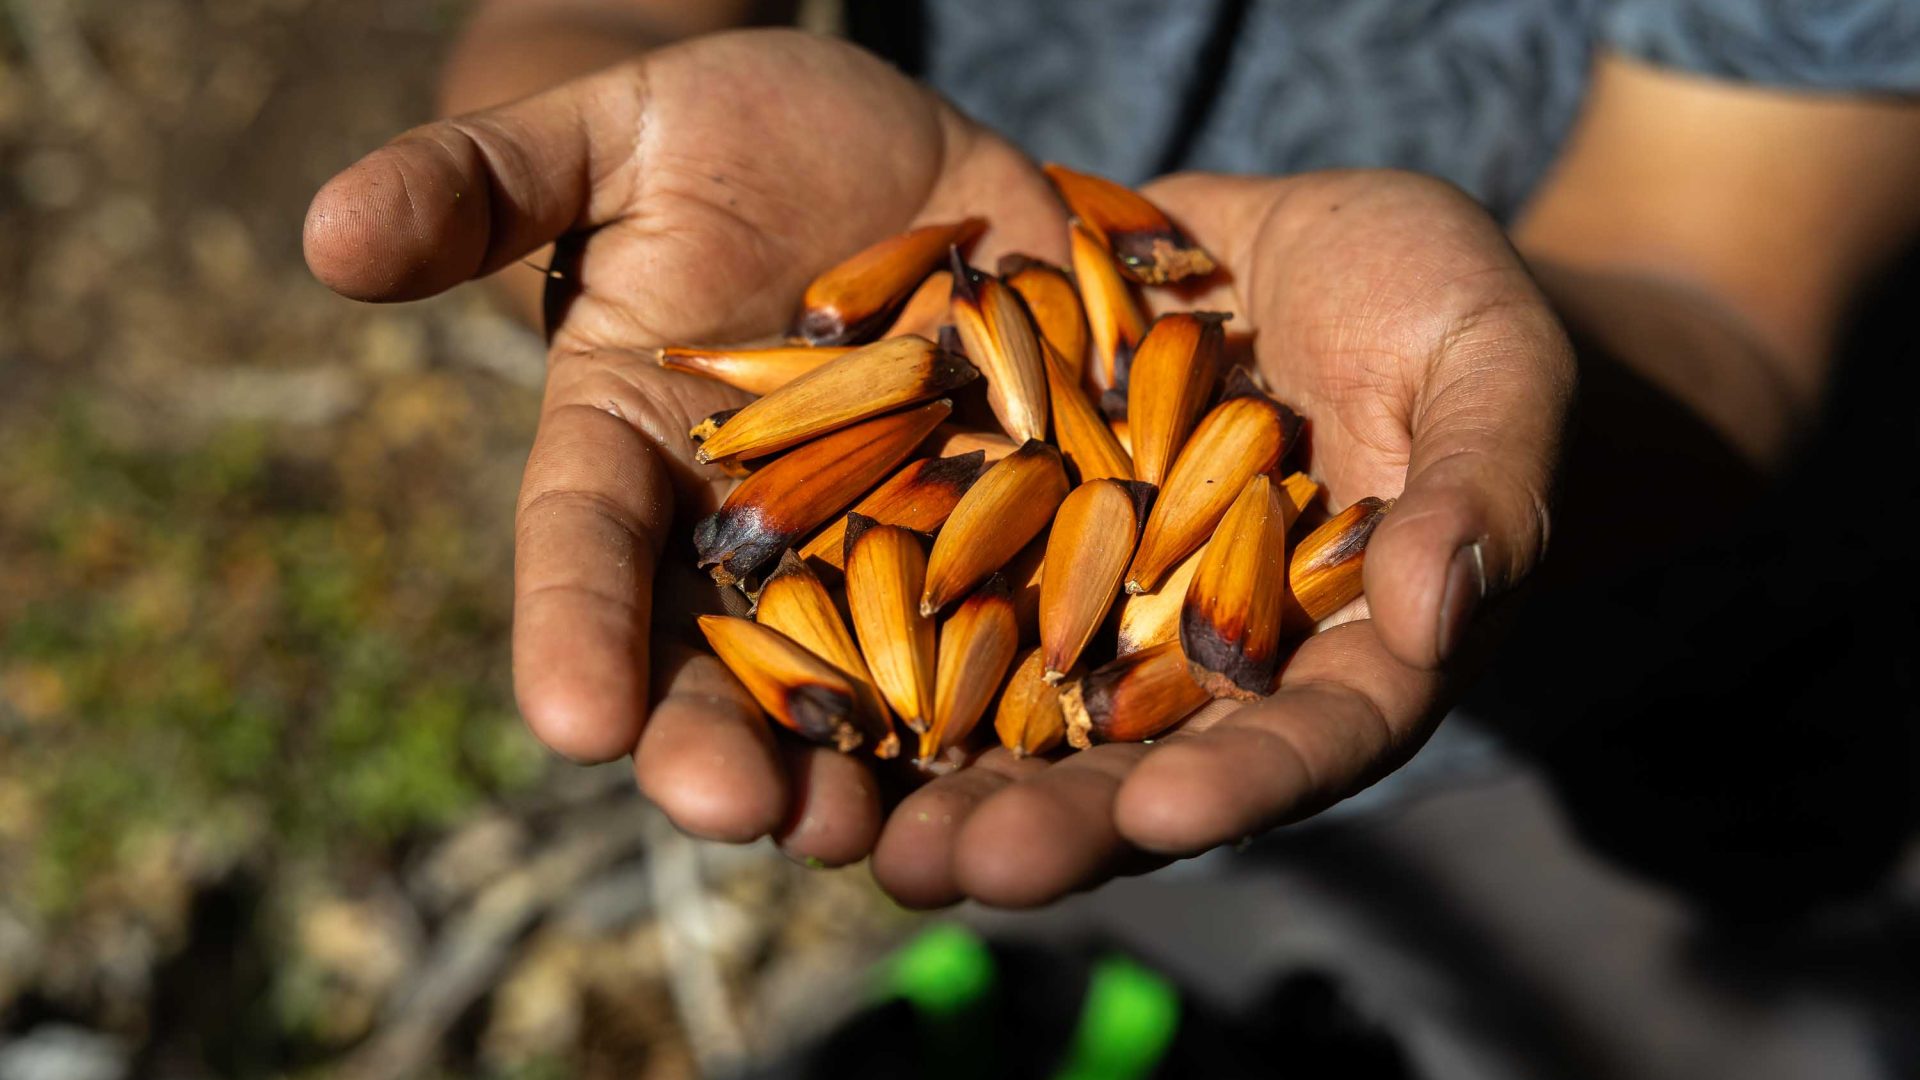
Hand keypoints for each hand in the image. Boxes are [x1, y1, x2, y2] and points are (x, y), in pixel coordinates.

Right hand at [303, 29, 1069, 861]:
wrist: (887, 147)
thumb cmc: (719, 133)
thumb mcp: (605, 135)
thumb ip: (479, 185)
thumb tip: (325, 239)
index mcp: (633, 452)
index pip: (587, 548)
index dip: (575, 633)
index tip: (572, 724)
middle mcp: (749, 528)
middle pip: (728, 655)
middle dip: (728, 745)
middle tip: (746, 817)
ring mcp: (885, 536)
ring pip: (876, 676)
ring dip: (884, 767)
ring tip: (899, 843)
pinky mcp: (1009, 520)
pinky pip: (1027, 609)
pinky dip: (1039, 683)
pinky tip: (1063, 751)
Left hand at [868, 170, 1573, 906]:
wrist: (1321, 248)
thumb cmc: (1447, 311)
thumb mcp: (1494, 373)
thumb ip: (1484, 491)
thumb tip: (1442, 610)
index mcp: (1339, 658)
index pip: (1300, 746)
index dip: (1234, 789)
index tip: (1163, 820)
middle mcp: (1201, 655)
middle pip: (1131, 764)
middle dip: (1046, 824)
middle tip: (953, 871)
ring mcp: (1100, 595)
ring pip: (1016, 704)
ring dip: (932, 770)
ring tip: (848, 825)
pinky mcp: (1018, 521)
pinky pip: (944, 577)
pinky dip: (872, 624)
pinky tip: (784, 660)